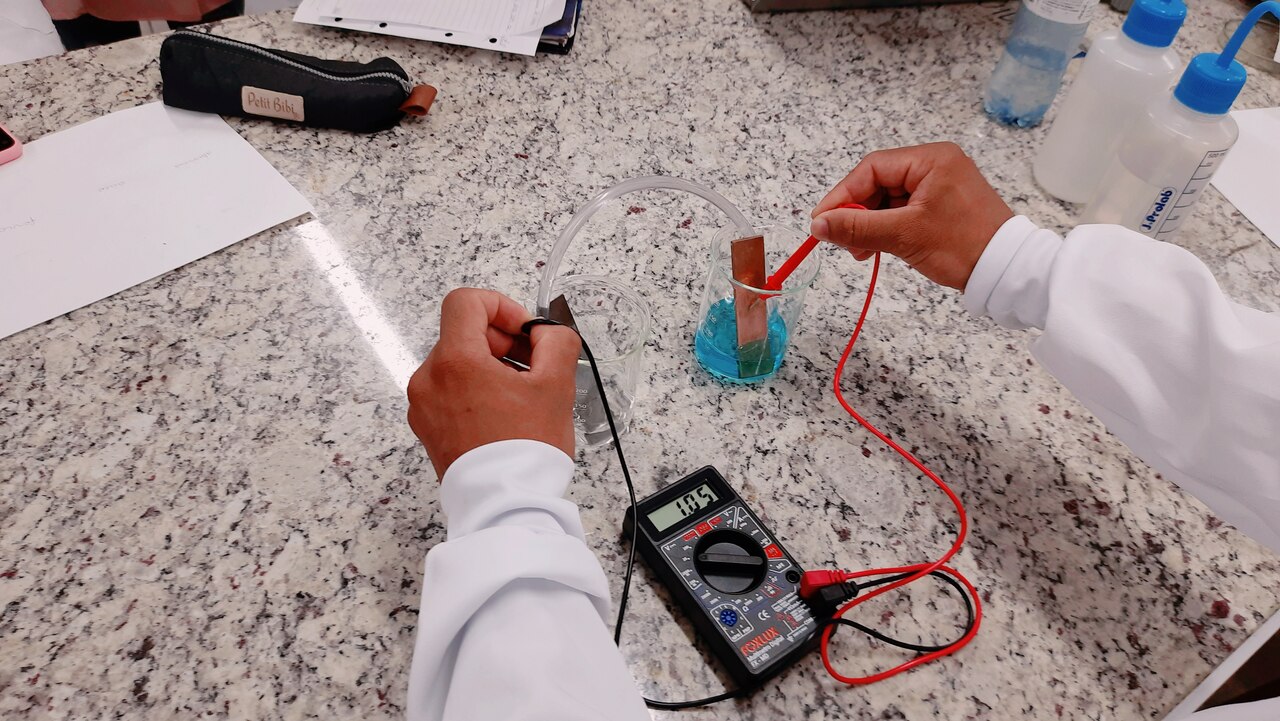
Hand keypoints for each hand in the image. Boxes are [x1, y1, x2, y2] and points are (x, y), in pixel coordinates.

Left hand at [407, 288, 580, 477]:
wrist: (504, 506)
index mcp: (455, 361)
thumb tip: (547, 332)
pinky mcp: (427, 427)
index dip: (501, 307)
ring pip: (457, 364)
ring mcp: (423, 406)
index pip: (465, 302)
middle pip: (463, 334)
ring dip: (491, 368)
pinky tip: (505, 415)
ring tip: (522, 396)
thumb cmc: (526, 450)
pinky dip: (476, 392)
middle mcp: (429, 379)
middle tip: (535, 366)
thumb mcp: (556, 385)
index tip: (525, 333)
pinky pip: (450, 392)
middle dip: (502, 342)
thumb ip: (556, 342)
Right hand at [809, 142, 1013, 289]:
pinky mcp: (941, 206)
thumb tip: (818, 224)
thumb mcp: (904, 235)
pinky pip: (903, 212)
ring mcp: (939, 186)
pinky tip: (876, 249)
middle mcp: (935, 165)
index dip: (842, 195)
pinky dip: (886, 229)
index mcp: (931, 159)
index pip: (872, 169)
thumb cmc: (963, 246)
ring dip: (869, 225)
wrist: (1007, 271)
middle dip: (856, 213)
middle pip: (878, 184)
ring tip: (859, 251)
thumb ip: (857, 227)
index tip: (821, 221)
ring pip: (888, 200)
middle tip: (841, 241)